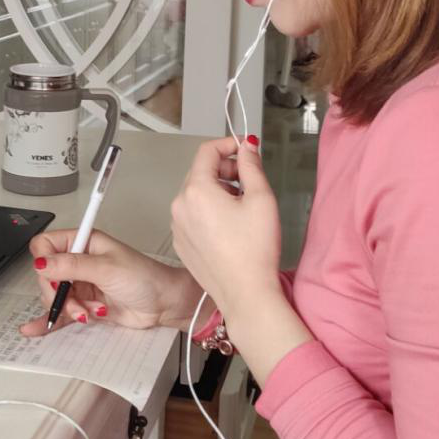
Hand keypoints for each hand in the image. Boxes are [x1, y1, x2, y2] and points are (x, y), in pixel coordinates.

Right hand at [21, 228, 202, 337]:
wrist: (164, 304)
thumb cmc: (145, 278)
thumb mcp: (106, 268)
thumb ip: (72, 266)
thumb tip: (41, 263)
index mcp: (84, 242)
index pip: (46, 245)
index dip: (43, 260)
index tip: (51, 275)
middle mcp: (79, 261)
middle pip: (46, 275)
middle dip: (58, 292)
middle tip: (75, 301)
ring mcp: (81, 284)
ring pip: (54, 296)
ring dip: (68, 308)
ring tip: (87, 314)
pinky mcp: (85, 304)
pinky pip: (62, 312)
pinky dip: (51, 319)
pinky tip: (36, 328)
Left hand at [170, 135, 282, 334]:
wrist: (245, 294)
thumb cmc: (254, 250)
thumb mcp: (261, 199)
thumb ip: (252, 166)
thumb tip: (247, 148)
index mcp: (196, 191)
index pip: (207, 151)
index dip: (229, 144)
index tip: (245, 149)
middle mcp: (180, 206)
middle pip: (199, 171)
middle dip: (225, 169)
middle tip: (249, 180)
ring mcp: (177, 226)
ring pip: (195, 194)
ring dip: (217, 190)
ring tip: (242, 206)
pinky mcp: (181, 243)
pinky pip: (192, 215)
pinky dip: (208, 211)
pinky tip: (229, 226)